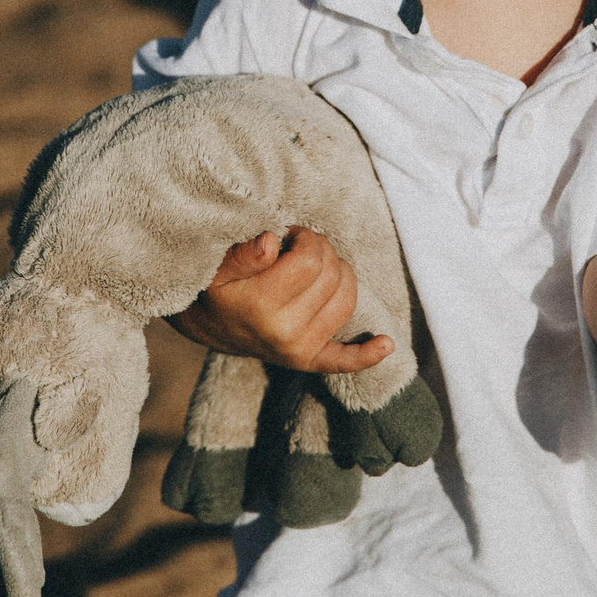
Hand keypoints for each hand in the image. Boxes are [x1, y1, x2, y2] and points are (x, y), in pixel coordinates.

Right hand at [165, 227, 395, 374]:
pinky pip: (343, 360)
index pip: (311, 259)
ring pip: (346, 298)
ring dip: (337, 274)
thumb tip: (273, 242)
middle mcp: (285, 332)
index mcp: (262, 306)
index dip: (305, 238)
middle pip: (332, 274)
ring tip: (312, 269)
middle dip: (320, 251)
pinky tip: (386, 343)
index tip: (289, 236)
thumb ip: (242, 253)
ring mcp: (300, 350)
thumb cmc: (216, 287)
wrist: (209, 325)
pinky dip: (367, 354)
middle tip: (297, 250)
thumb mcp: (216, 266)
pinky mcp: (308, 361)